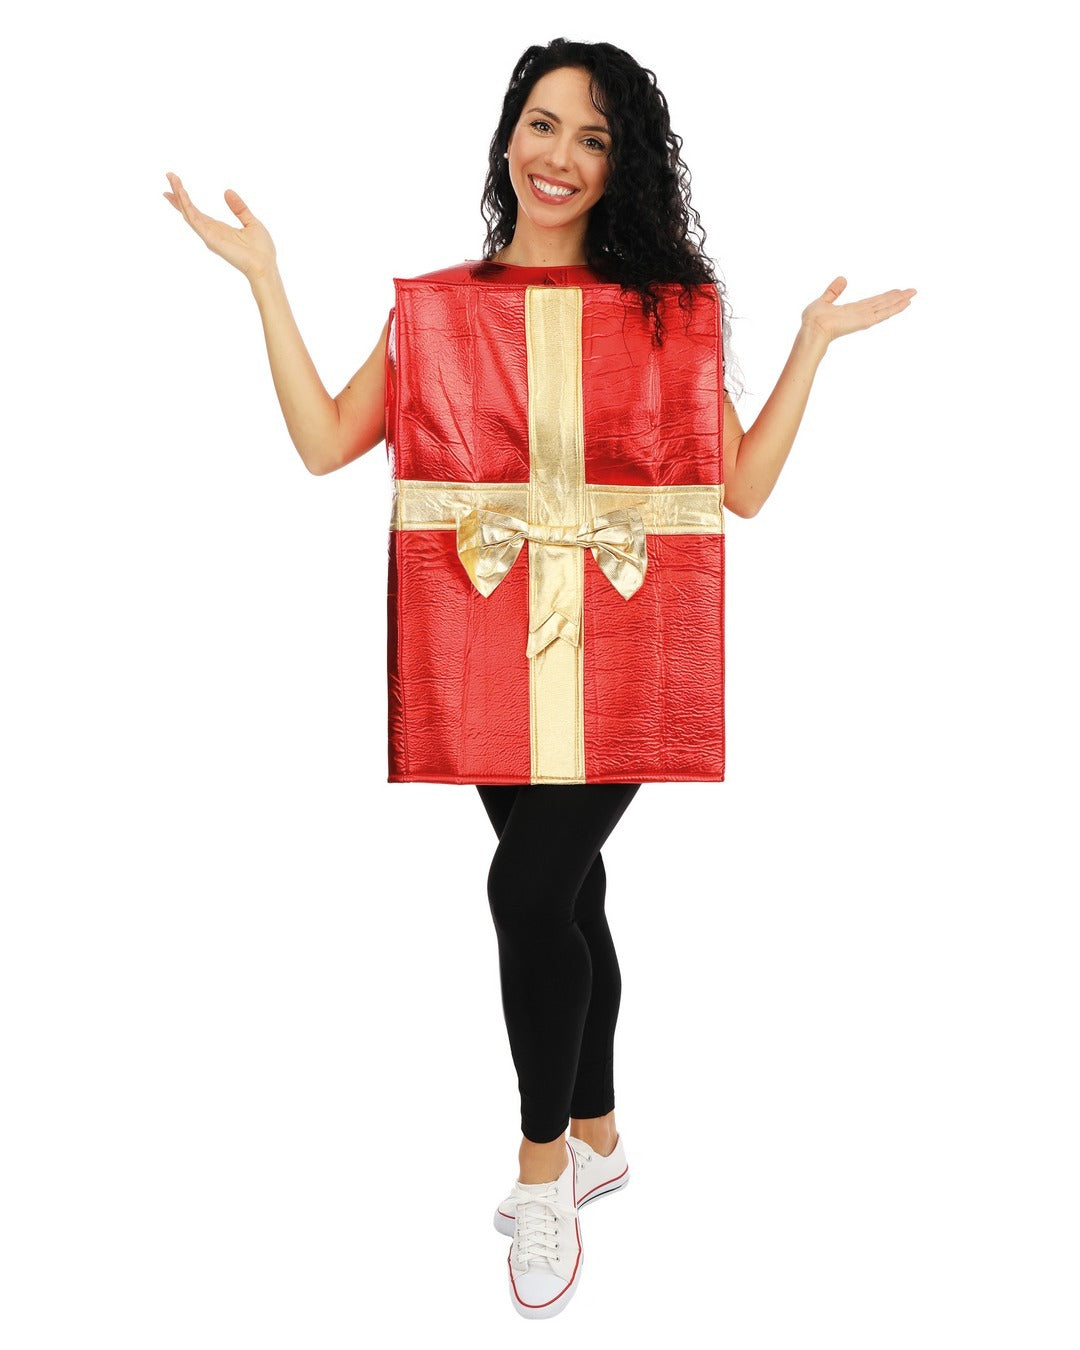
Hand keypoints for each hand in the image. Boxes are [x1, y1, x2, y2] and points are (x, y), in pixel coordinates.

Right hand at [163, 172, 276, 280]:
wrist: (265, 266)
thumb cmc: (261, 250)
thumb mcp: (251, 222)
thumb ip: (239, 208)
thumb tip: (227, 191)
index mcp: (218, 228)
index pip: (196, 212)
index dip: (184, 199)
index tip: (176, 185)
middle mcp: (210, 232)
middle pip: (188, 210)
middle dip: (178, 193)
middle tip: (169, 175)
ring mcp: (209, 235)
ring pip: (189, 213)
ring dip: (180, 196)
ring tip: (172, 179)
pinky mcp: (210, 239)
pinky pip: (195, 220)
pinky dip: (187, 206)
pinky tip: (182, 194)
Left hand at [800, 276, 916, 345]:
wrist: (812, 328)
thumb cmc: (813, 320)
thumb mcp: (824, 300)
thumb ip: (833, 291)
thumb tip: (843, 279)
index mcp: (851, 310)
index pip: (872, 302)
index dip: (884, 297)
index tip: (895, 291)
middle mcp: (860, 314)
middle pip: (883, 304)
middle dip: (897, 297)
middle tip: (911, 291)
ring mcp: (864, 318)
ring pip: (886, 307)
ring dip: (900, 301)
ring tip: (912, 294)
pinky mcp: (866, 321)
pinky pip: (884, 313)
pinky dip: (896, 308)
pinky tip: (906, 303)